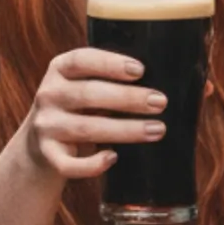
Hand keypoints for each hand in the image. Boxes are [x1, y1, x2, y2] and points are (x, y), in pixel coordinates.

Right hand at [28, 48, 165, 180]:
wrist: (40, 146)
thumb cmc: (79, 108)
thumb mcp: (87, 85)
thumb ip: (118, 81)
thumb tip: (184, 85)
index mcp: (60, 69)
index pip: (82, 60)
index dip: (111, 63)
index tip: (140, 71)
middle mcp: (48, 94)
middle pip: (89, 94)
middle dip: (128, 99)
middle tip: (160, 102)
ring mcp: (46, 126)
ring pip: (86, 128)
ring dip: (125, 130)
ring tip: (157, 130)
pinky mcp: (47, 156)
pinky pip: (69, 164)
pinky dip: (91, 164)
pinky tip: (112, 157)